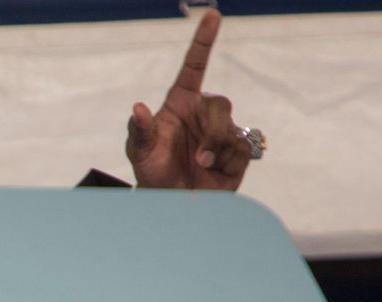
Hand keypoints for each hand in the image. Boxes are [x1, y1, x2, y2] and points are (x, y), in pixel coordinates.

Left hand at [125, 11, 253, 191]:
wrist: (172, 204)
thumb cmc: (153, 172)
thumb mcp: (139, 154)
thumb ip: (140, 132)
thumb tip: (138, 109)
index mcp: (181, 103)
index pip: (195, 67)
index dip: (203, 41)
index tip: (212, 15)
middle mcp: (204, 113)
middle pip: (222, 104)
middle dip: (212, 133)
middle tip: (197, 159)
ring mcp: (223, 131)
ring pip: (232, 130)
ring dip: (216, 152)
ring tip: (200, 168)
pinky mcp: (238, 151)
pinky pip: (243, 149)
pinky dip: (228, 164)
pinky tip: (214, 173)